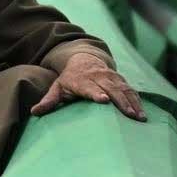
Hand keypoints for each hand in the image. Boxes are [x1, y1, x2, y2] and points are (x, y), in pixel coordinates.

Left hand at [30, 53, 145, 121]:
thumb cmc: (69, 79)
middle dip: (120, 101)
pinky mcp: (120, 79)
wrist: (84, 58)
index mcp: (81, 80)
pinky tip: (143, 114)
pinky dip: (137, 101)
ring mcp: (110, 77)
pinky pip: (130, 90)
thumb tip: (34, 112)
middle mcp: (97, 77)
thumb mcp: (58, 87)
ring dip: (132, 103)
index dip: (96, 93)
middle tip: (129, 115)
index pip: (89, 87)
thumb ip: (49, 100)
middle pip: (110, 89)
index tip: (103, 100)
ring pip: (123, 89)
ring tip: (139, 118)